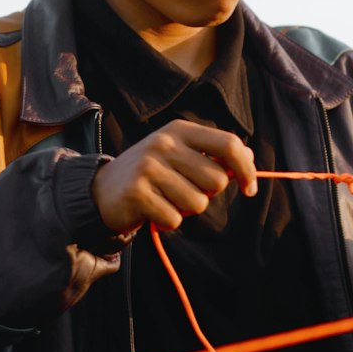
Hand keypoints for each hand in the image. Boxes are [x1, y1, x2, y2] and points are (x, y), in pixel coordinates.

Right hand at [90, 119, 257, 235]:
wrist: (103, 190)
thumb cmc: (152, 173)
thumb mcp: (180, 154)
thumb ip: (213, 155)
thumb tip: (249, 160)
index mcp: (179, 130)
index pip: (229, 144)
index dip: (246, 169)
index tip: (249, 188)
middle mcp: (163, 144)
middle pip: (217, 180)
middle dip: (207, 193)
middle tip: (184, 190)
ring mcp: (148, 168)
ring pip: (197, 204)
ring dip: (186, 210)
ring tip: (166, 199)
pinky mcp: (137, 194)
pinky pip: (175, 219)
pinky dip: (168, 221)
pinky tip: (152, 210)